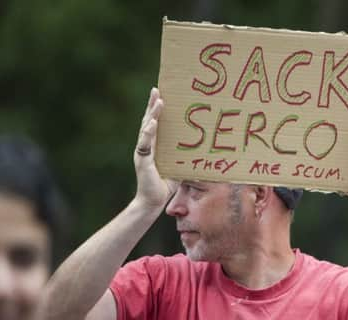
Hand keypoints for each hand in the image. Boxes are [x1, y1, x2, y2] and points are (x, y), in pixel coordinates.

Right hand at [133, 87, 177, 207]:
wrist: (153, 202)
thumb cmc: (166, 184)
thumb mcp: (180, 166)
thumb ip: (187, 158)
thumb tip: (205, 154)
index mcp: (155, 146)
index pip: (156, 123)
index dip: (157, 109)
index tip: (163, 94)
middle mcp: (147, 146)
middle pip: (148, 121)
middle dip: (152, 105)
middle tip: (157, 89)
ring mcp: (143, 152)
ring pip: (146, 129)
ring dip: (152, 114)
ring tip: (158, 101)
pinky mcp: (142, 161)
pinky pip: (145, 145)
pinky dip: (148, 133)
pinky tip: (153, 123)